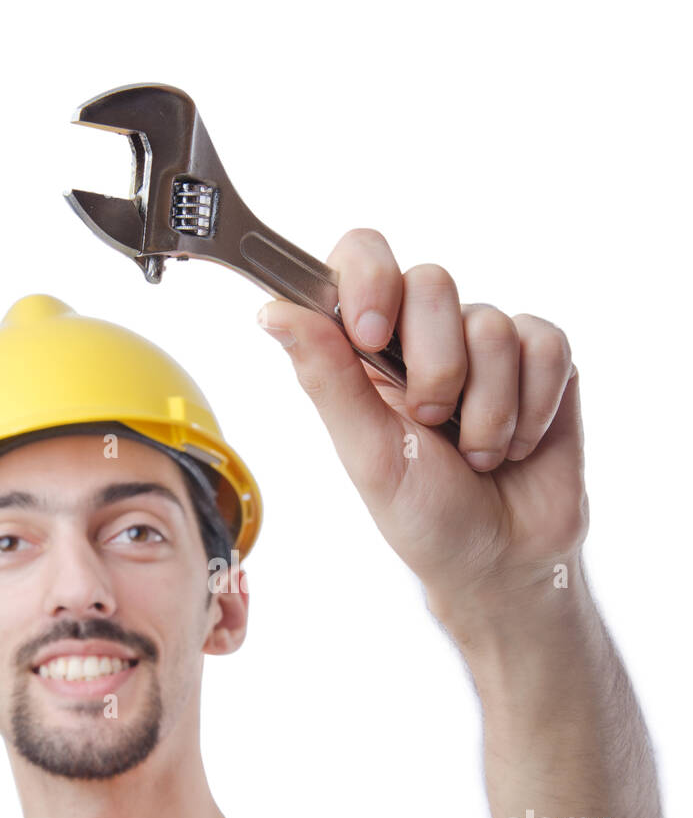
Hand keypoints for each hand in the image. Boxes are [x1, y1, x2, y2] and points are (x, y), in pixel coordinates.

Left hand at [257, 230, 587, 622]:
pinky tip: (519, 444)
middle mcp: (427, 335)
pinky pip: (546, 345)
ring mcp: (488, 344)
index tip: (370, 334)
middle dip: (436, 368)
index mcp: (369, 350)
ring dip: (486, 408)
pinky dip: (531, 406)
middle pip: (434, 281)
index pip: (363, 256)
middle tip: (430, 423)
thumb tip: (272, 312)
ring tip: (477, 454)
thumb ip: (326, 378)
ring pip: (493, 324)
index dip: (369, 278)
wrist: (503, 561)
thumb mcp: (367, 455)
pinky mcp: (544, 359)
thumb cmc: (426, 517)